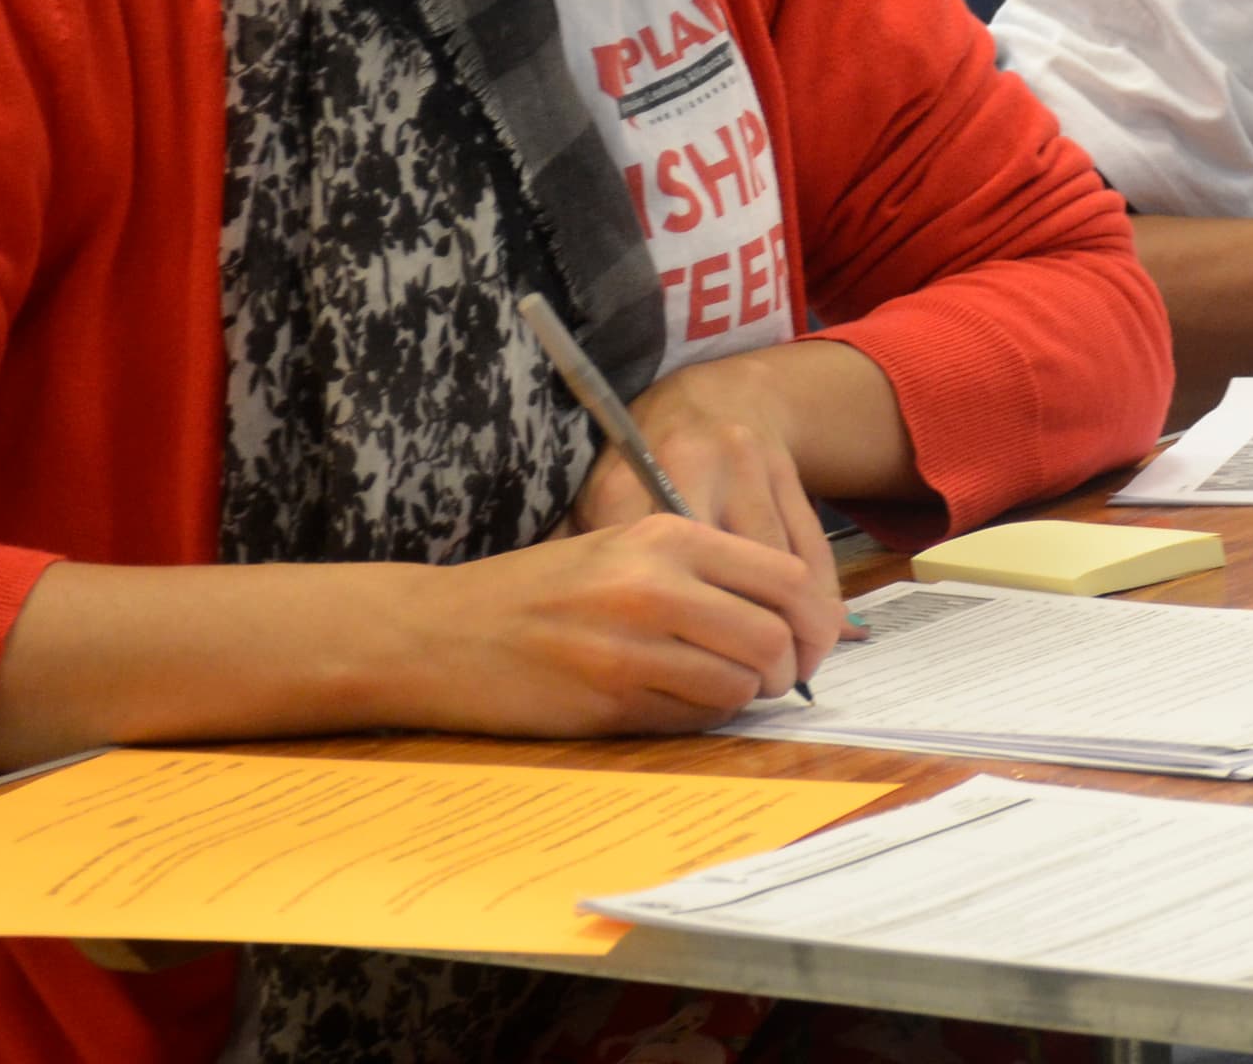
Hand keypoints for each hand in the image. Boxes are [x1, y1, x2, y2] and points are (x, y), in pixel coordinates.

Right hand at [398, 513, 819, 735]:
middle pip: (773, 637)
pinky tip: (675, 701)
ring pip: (739, 684)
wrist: (438, 632)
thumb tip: (792, 614)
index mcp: (665, 535)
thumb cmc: (539, 591)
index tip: (812, 641)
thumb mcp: (621, 548)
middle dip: (789, 667)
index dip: (814, 618)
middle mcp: (654, 584)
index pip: (785, 577)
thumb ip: (701, 571)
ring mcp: (630, 645)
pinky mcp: (609, 699)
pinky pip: (693, 717)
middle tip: (777, 677)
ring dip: (743, 695)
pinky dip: (702, 716)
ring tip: (719, 687)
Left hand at [568, 353, 844, 687]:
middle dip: (760, 643)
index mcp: (626, 485)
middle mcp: (689, 468)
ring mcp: (745, 465)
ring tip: (796, 671)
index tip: (696, 683)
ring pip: (782, 566)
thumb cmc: (639, 470)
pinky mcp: (788, 472)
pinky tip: (818, 632)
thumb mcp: (595, 505)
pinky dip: (822, 596)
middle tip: (765, 687)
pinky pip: (812, 547)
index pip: (658, 579)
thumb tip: (559, 638)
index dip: (685, 639)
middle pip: (732, 575)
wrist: (707, 399)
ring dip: (799, 628)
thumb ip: (579, 561)